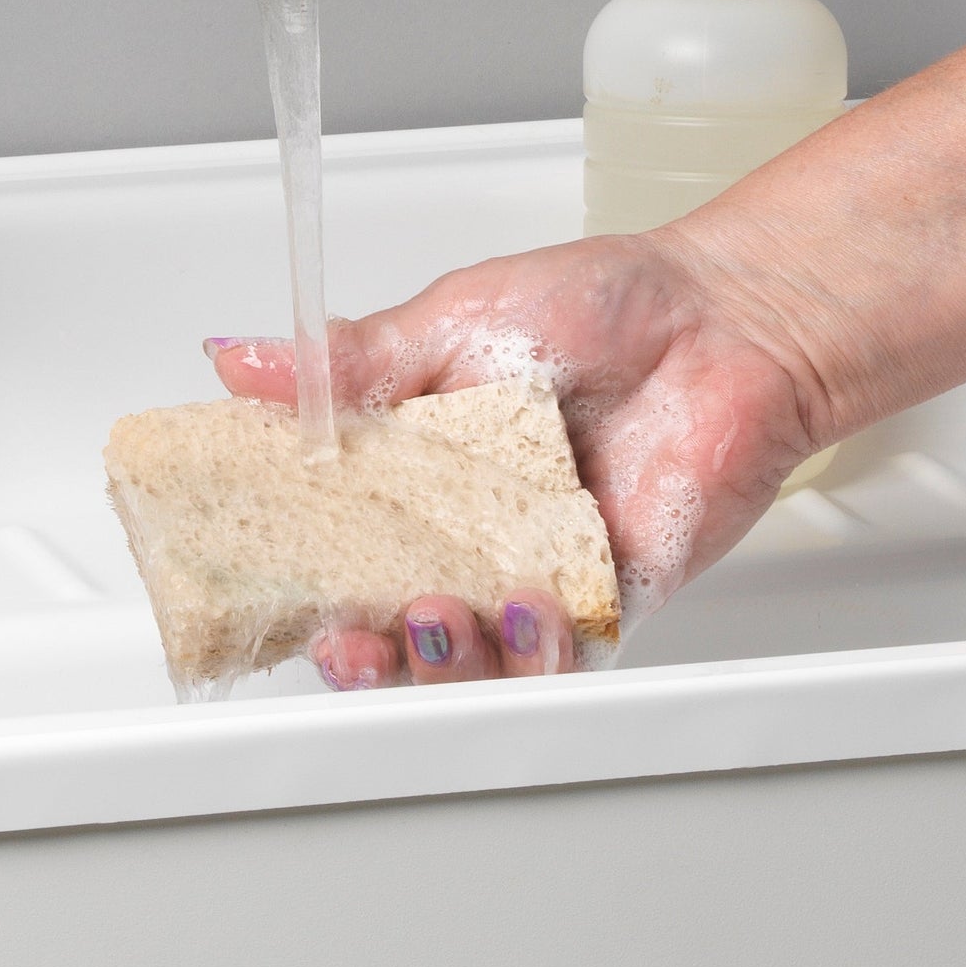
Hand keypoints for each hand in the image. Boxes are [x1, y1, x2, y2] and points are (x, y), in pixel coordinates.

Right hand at [207, 225, 827, 684]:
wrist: (726, 320)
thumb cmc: (600, 305)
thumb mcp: (449, 320)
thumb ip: (348, 361)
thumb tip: (240, 357)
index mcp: (409, 467)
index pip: (327, 540)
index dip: (287, 578)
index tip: (258, 586)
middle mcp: (462, 530)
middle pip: (383, 622)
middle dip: (353, 652)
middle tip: (344, 638)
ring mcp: (529, 571)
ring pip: (463, 661)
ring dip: (438, 660)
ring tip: (437, 616)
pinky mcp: (603, 599)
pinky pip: (558, 660)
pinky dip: (531, 652)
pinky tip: (524, 612)